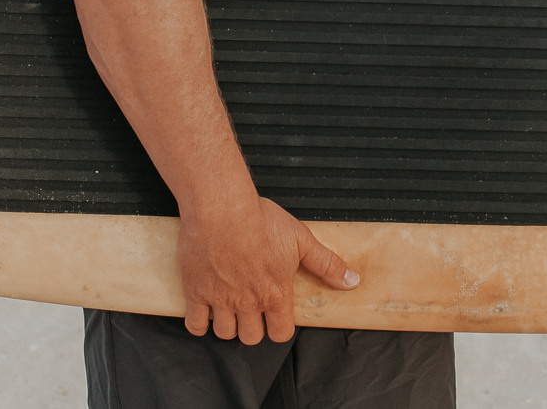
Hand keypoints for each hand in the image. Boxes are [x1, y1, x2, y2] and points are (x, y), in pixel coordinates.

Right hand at [178, 194, 359, 343]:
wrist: (222, 208)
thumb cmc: (260, 220)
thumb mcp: (301, 239)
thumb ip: (327, 264)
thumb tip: (351, 281)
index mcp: (275, 294)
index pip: (280, 334)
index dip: (278, 326)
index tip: (274, 314)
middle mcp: (248, 302)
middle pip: (251, 338)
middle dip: (252, 328)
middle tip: (250, 309)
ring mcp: (220, 300)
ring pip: (225, 333)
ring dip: (227, 324)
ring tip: (229, 307)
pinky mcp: (196, 292)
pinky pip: (195, 324)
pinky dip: (200, 323)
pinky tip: (205, 311)